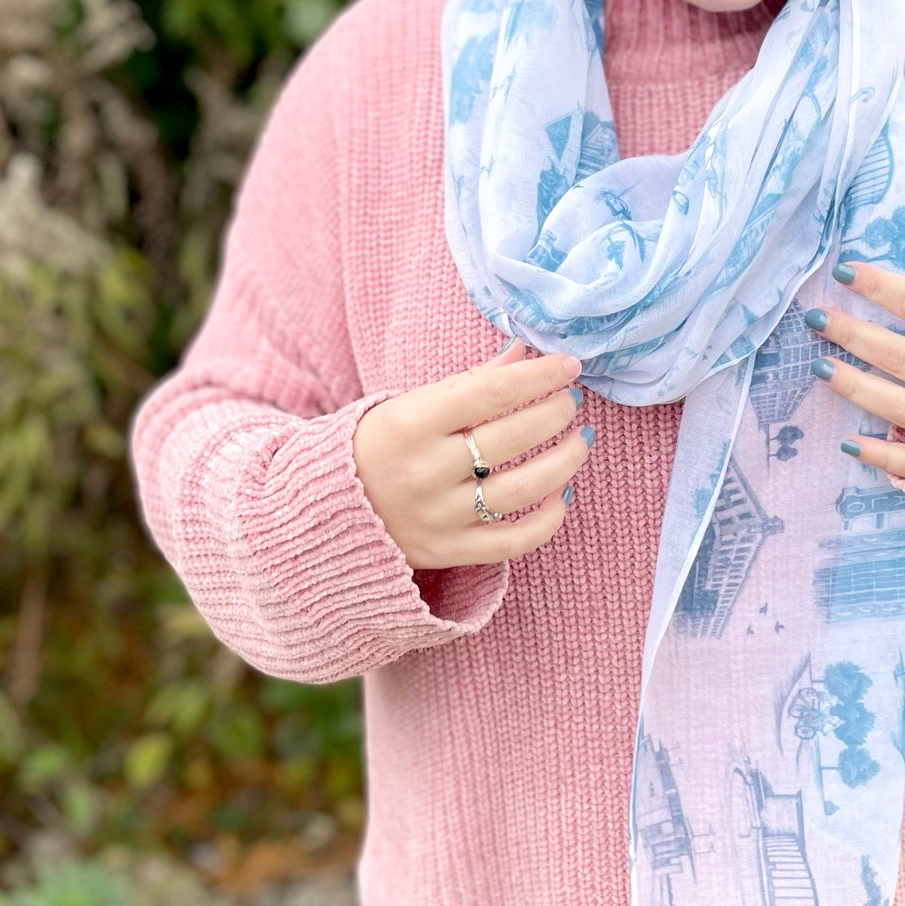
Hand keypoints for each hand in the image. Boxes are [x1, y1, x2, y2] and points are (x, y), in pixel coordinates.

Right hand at [351, 339, 592, 568]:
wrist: (325, 511)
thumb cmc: (377, 446)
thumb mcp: (409, 404)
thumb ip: (469, 382)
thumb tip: (523, 352)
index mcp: (409, 424)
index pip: (490, 392)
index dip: (538, 376)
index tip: (569, 365)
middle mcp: (424, 472)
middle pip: (512, 438)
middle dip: (555, 412)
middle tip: (572, 400)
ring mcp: (438, 517)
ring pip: (523, 490)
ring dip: (564, 461)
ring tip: (580, 440)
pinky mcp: (450, 552)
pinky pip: (515, 541)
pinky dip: (548, 518)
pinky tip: (561, 493)